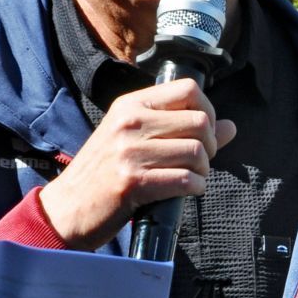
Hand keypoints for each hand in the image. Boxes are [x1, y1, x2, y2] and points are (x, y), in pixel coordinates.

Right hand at [37, 79, 238, 247]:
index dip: (208, 111)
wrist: (66, 208)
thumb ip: (180, 128)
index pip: (188, 89)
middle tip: (199, 161)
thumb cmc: (102, 174)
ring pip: (197, 152)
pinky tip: (187, 190)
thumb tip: (231, 126)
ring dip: (203, 170)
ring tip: (191, 177)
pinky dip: (196, 188)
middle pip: (200, 121)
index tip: (203, 132)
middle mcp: (130, 123)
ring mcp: (131, 152)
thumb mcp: (133, 139)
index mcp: (130, 105)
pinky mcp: (134, 183)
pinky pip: (186, 180)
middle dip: (210, 145)